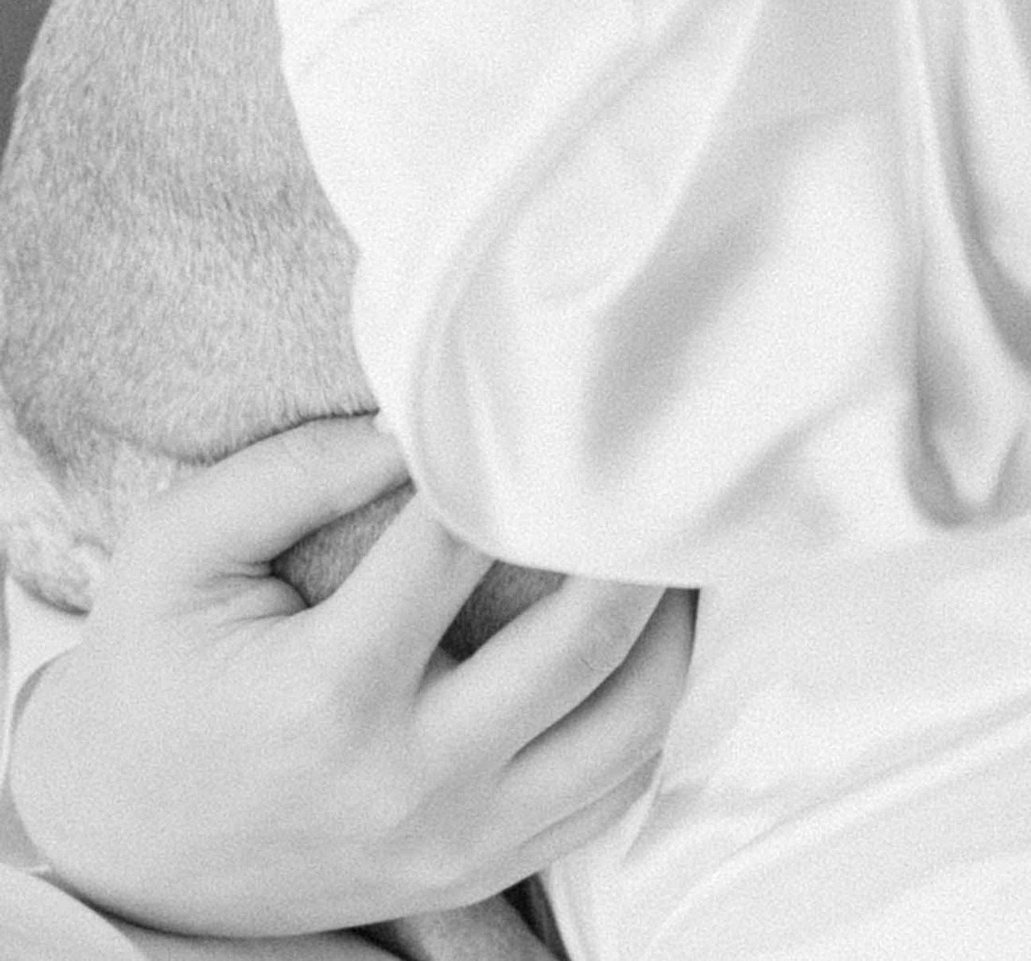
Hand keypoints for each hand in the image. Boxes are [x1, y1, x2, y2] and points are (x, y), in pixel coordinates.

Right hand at [11, 420, 689, 938]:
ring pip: (629, 727)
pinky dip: (645, 712)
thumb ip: (297, 471)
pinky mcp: (475, 874)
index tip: (545, 397)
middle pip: (586, 640)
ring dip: (669, 625)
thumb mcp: (177, 553)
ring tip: (664, 540)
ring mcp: (454, 842)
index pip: (464, 544)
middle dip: (634, 535)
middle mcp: (410, 779)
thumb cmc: (148, 682)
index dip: (509, 456)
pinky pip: (609, 797)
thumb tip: (419, 420)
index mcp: (330, 691)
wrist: (118, 847)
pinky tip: (636, 639)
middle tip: (654, 456)